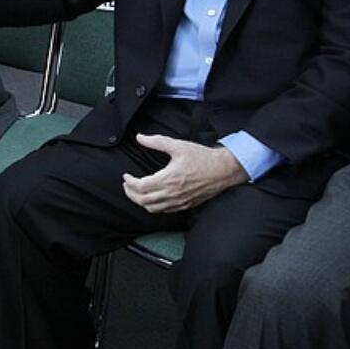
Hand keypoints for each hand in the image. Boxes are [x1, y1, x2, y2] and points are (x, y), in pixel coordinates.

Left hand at [121, 135, 247, 213]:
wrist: (223, 170)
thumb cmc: (202, 157)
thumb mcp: (178, 145)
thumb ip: (156, 141)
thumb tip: (140, 137)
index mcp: (168, 179)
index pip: (140, 187)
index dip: (129, 182)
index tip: (126, 176)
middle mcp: (172, 193)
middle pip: (143, 201)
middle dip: (130, 194)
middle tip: (127, 185)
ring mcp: (179, 201)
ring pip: (152, 209)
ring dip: (141, 202)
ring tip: (136, 192)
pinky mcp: (185, 205)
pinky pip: (164, 211)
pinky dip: (153, 207)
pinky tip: (152, 198)